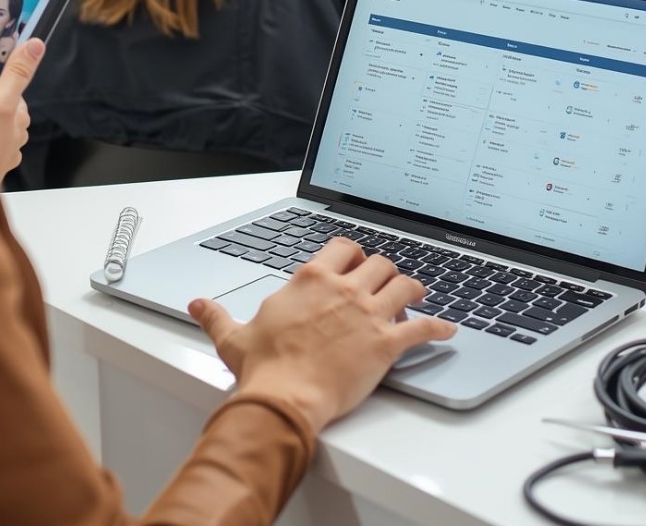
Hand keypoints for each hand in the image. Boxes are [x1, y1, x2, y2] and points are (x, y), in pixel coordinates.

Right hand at [189, 238, 455, 433]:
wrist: (284, 399)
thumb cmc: (264, 368)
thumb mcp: (233, 337)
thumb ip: (217, 315)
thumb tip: (197, 305)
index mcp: (311, 279)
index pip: (342, 247)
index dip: (352, 253)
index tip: (354, 262)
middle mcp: (344, 289)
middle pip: (379, 262)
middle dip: (385, 270)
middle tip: (386, 282)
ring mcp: (368, 315)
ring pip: (405, 285)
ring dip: (414, 290)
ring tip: (418, 296)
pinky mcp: (386, 344)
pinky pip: (423, 329)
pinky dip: (439, 329)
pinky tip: (448, 330)